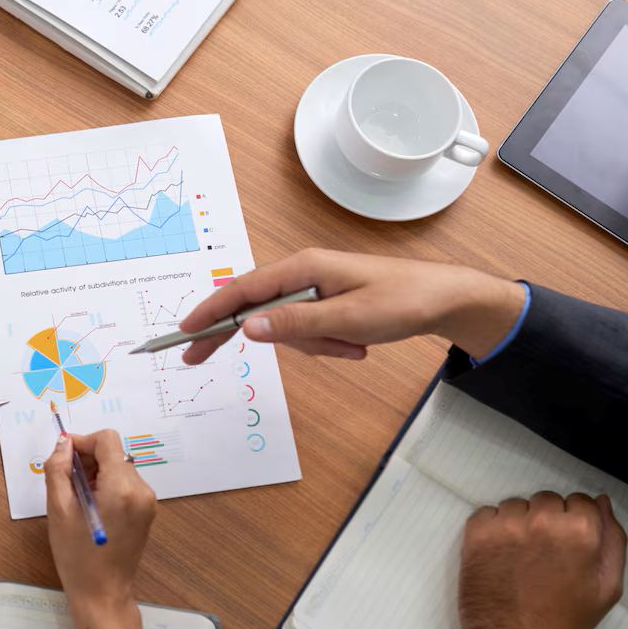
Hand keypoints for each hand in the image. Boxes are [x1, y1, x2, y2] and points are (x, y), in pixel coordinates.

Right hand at [43, 430, 156, 628]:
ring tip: (77, 499)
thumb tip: (63, 443)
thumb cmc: (77, 556)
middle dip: (88, 460)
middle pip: (114, 453)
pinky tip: (91, 507)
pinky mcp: (146, 511)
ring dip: (96, 474)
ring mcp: (148, 502)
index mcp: (121, 487)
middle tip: (66, 482)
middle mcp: (141, 490)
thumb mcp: (59, 510)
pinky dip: (107, 486)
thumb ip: (58, 469)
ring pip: (119, 468)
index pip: (107, 440)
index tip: (64, 456)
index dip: (83, 442)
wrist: (102, 593)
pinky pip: (126, 484)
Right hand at [177, 248, 526, 364]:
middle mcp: (303, 274)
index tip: (182, 331)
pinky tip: (356, 344)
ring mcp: (314, 290)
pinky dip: (328, 344)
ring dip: (314, 346)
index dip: (208, 311)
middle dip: (241, 336)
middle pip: (254, 309)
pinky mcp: (326, 304)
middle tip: (196, 359)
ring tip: (351, 346)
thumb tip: (247, 328)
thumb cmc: (402, 300)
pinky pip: (308, 331)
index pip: (241, 290)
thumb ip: (295, 324)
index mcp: (303, 269)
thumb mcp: (348, 319)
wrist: (445, 299)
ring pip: (287, 328)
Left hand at [458, 491, 626, 628]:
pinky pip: (487, 513)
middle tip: (543, 552)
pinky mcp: (476, 532)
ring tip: (520, 556)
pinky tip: (499, 554)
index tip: (567, 542)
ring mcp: (506, 524)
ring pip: (516, 505)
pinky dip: (492, 528)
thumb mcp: (607, 585)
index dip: (576, 521)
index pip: (580, 501)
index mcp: (580, 531)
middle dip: (548, 519)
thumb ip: (612, 539)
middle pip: (547, 500)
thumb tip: (600, 502)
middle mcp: (542, 520)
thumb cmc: (565, 618)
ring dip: (519, 522)